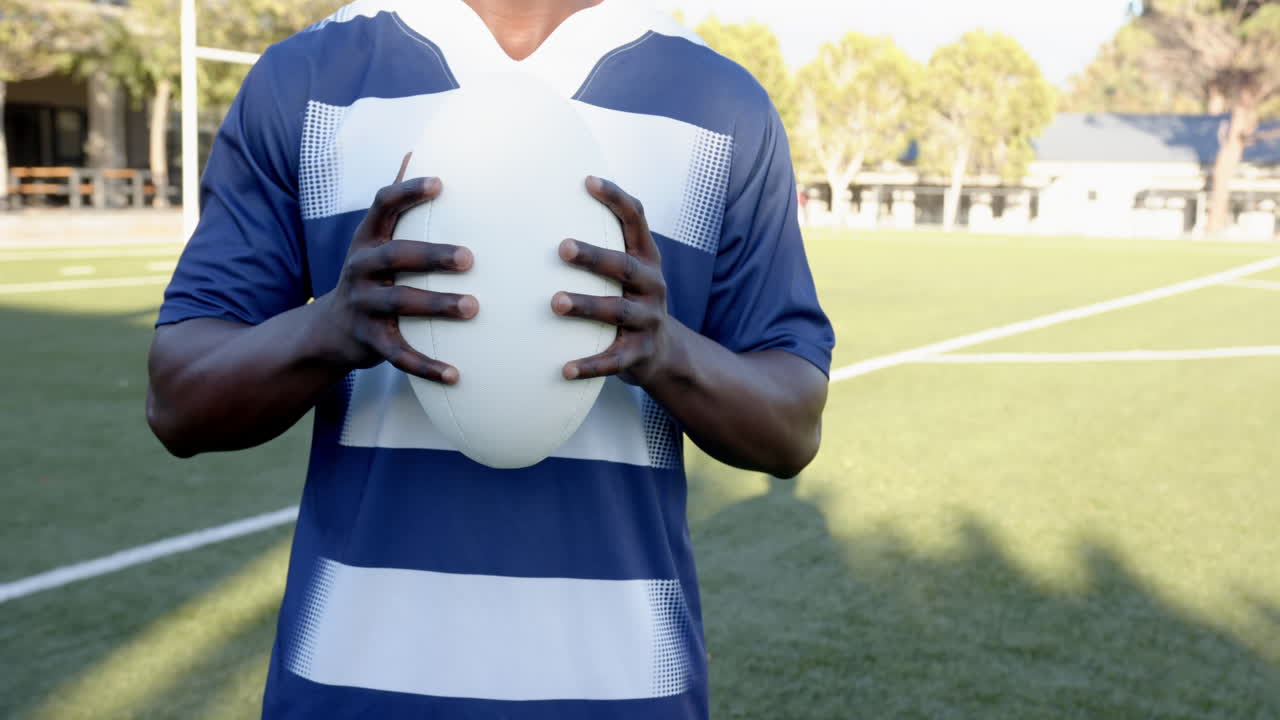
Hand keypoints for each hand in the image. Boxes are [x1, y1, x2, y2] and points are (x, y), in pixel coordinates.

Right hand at [319, 153, 477, 383]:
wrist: (328, 330)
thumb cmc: (369, 275)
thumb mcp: (374, 237)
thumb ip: (395, 201)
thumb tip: (414, 150)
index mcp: (367, 239)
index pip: (383, 205)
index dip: (408, 192)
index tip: (440, 183)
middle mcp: (361, 268)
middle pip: (396, 256)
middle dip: (432, 255)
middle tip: (469, 257)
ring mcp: (364, 306)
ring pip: (400, 304)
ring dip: (437, 305)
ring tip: (474, 308)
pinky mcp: (370, 342)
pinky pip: (400, 356)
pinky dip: (427, 366)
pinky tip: (457, 375)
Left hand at [552, 176, 669, 386]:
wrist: (663, 353)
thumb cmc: (628, 299)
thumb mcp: (626, 269)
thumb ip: (603, 242)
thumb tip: (546, 203)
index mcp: (646, 257)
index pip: (635, 219)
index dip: (615, 198)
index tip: (587, 181)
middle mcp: (652, 284)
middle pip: (623, 266)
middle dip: (594, 256)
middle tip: (562, 247)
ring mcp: (649, 319)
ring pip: (617, 311)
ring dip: (586, 305)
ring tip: (554, 302)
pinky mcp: (640, 353)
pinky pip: (614, 360)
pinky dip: (590, 365)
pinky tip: (564, 369)